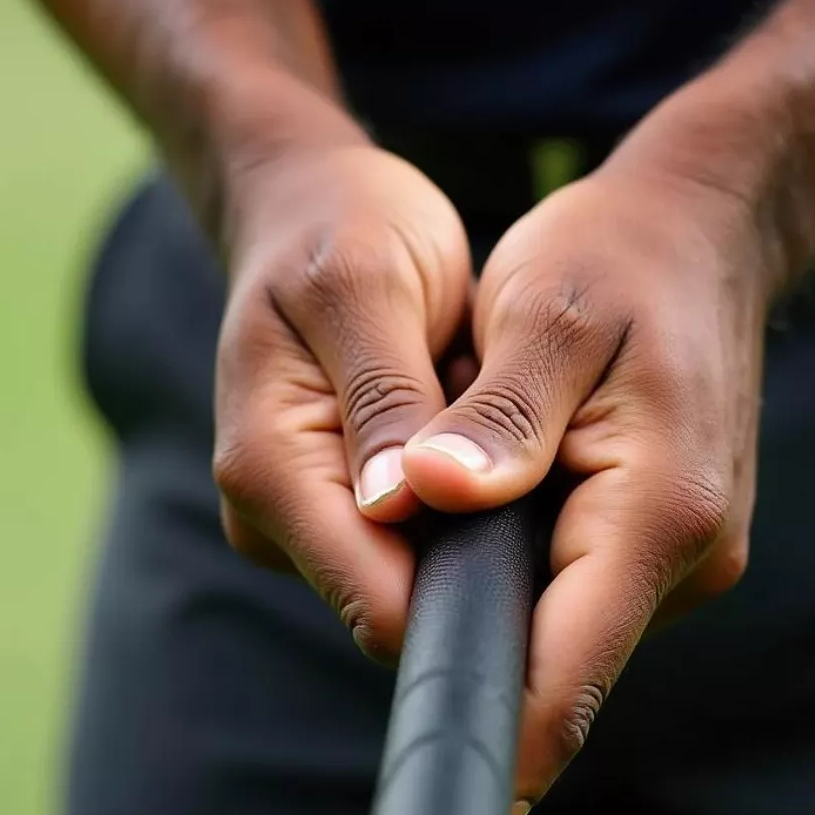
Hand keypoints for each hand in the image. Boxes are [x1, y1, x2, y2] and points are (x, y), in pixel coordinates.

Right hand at [212, 143, 472, 659]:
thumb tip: (399, 508)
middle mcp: (273, 516)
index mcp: (270, 467)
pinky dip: (458, 500)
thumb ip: (384, 400)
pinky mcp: (334, 509)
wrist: (310, 210)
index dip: (465, 601)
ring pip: (415, 577)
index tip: (545, 551)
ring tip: (485, 425)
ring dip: (469, 518)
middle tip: (519, 451)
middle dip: (472, 549)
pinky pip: (417, 541)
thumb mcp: (369, 286)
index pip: (376, 603)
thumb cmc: (342, 229)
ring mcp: (300, 520)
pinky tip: (471, 435)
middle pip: (398, 604)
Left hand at [398, 146, 771, 814]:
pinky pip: (578, 580)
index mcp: (658, 510)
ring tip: (460, 489)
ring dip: (498, 586)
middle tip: (405, 555)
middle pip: (557, 660)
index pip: (565, 673)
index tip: (425, 770)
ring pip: (563, 622)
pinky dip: (526, 554)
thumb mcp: (542, 316)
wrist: (700, 229)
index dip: (491, 733)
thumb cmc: (616, 258)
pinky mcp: (663, 535)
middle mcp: (686, 554)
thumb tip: (424, 499)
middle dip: (474, 637)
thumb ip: (494, 420)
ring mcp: (682, 551)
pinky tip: (504, 484)